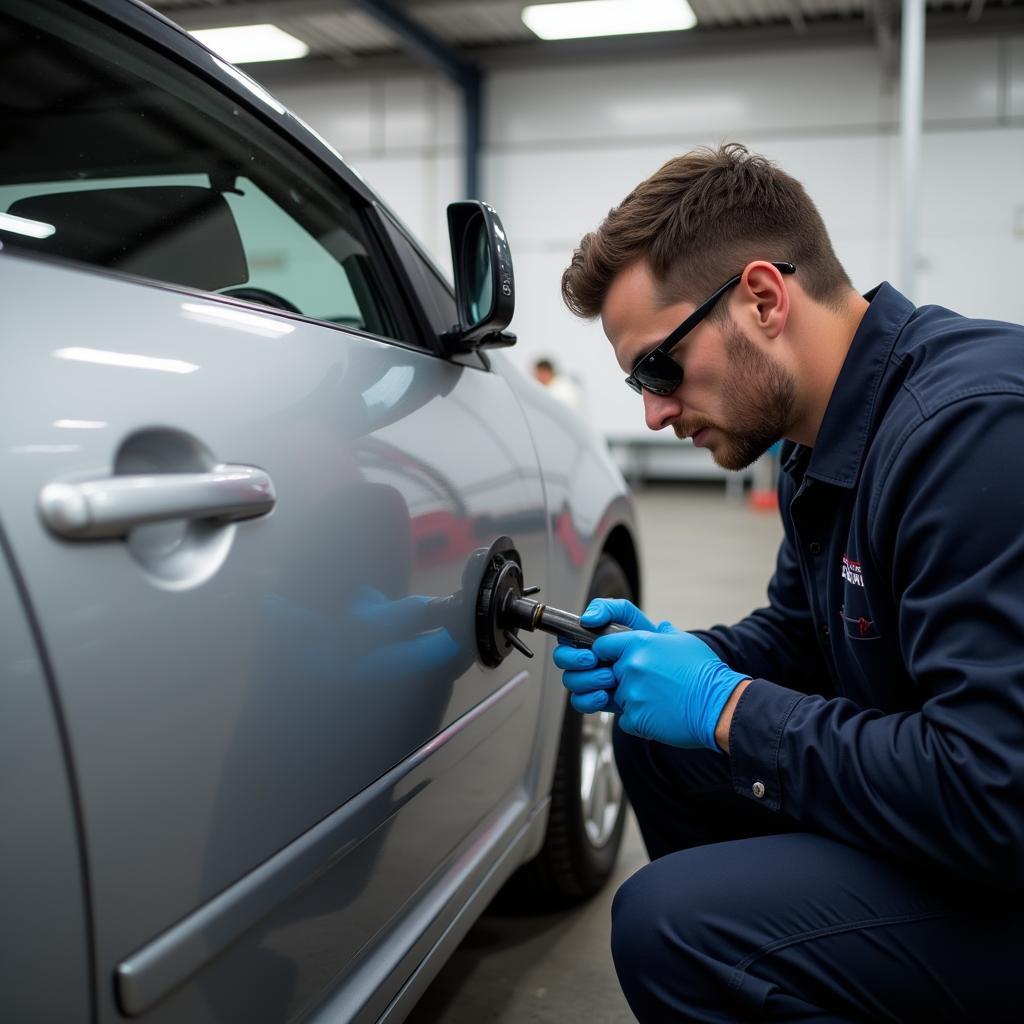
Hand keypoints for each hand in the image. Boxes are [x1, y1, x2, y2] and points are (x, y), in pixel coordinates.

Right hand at [553, 598, 672, 714]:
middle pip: (562, 661)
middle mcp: (587, 658)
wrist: (668, 672)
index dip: (570, 645)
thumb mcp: (631, 618)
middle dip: (575, 662)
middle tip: (594, 661)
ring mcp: (591, 679)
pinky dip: (589, 700)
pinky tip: (605, 695)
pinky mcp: (597, 698)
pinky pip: (580, 702)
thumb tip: (587, 619)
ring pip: (571, 681)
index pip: (565, 638)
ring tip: (610, 679)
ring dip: (588, 680)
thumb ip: (609, 608)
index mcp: (590, 638)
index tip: (589, 649)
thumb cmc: (648, 642)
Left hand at [556, 623, 749, 749]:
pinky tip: (660, 715)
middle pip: (610, 674)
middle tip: (651, 686)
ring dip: (634, 701)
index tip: (615, 661)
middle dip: (624, 681)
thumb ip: (664, 633)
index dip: (607, 655)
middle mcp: (631, 666)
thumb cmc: (705, 673)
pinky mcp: (635, 718)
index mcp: (639, 643)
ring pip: (618, 698)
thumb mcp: (685, 642)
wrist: (720, 705)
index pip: (602, 646)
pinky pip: (626, 720)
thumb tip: (660, 627)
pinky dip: (639, 721)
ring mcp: (631, 694)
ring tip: (660, 701)